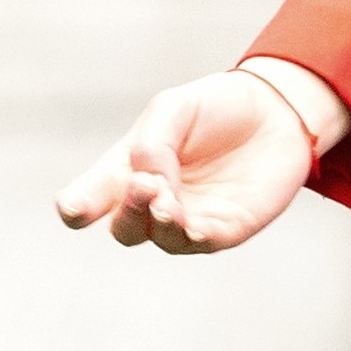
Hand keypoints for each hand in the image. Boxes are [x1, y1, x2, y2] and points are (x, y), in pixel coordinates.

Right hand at [54, 61, 350, 254]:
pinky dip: (193, 236)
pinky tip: (192, 226)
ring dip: (159, 223)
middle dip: (127, 212)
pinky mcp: (226, 228)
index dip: (77, 207)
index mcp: (128, 170)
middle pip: (124, 228)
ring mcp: (189, 218)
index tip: (74, 209)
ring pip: (161, 237)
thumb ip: (152, 143)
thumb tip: (147, 182)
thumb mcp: (174, 109)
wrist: (277, 111)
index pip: (91, 198)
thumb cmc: (216, 108)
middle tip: (144, 186)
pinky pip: (203, 243)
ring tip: (168, 201)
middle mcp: (153, 202)